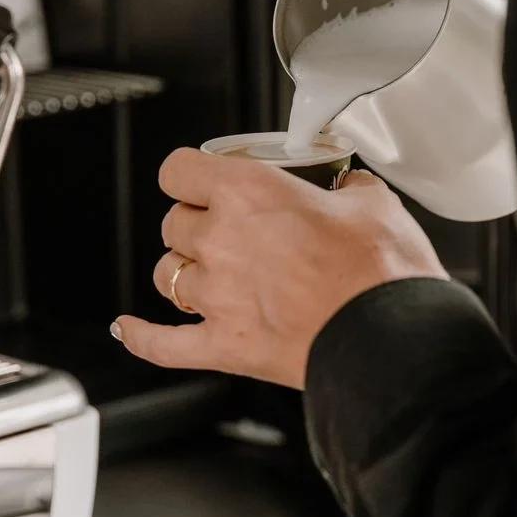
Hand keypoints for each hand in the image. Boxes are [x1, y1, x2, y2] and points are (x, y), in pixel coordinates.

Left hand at [113, 150, 448, 387]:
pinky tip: (128, 330)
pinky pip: (162, 344)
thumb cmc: (381, 272)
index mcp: (250, 193)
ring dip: (183, 271)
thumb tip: (351, 190)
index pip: (179, 170)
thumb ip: (350, 190)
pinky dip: (141, 337)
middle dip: (194, 223)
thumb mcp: (375, 204)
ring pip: (166, 275)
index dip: (189, 174)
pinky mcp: (223, 346)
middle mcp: (221, 240)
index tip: (200, 179)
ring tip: (208, 273)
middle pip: (172, 223)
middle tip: (225, 228)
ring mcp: (216, 296)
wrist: (387, 336)